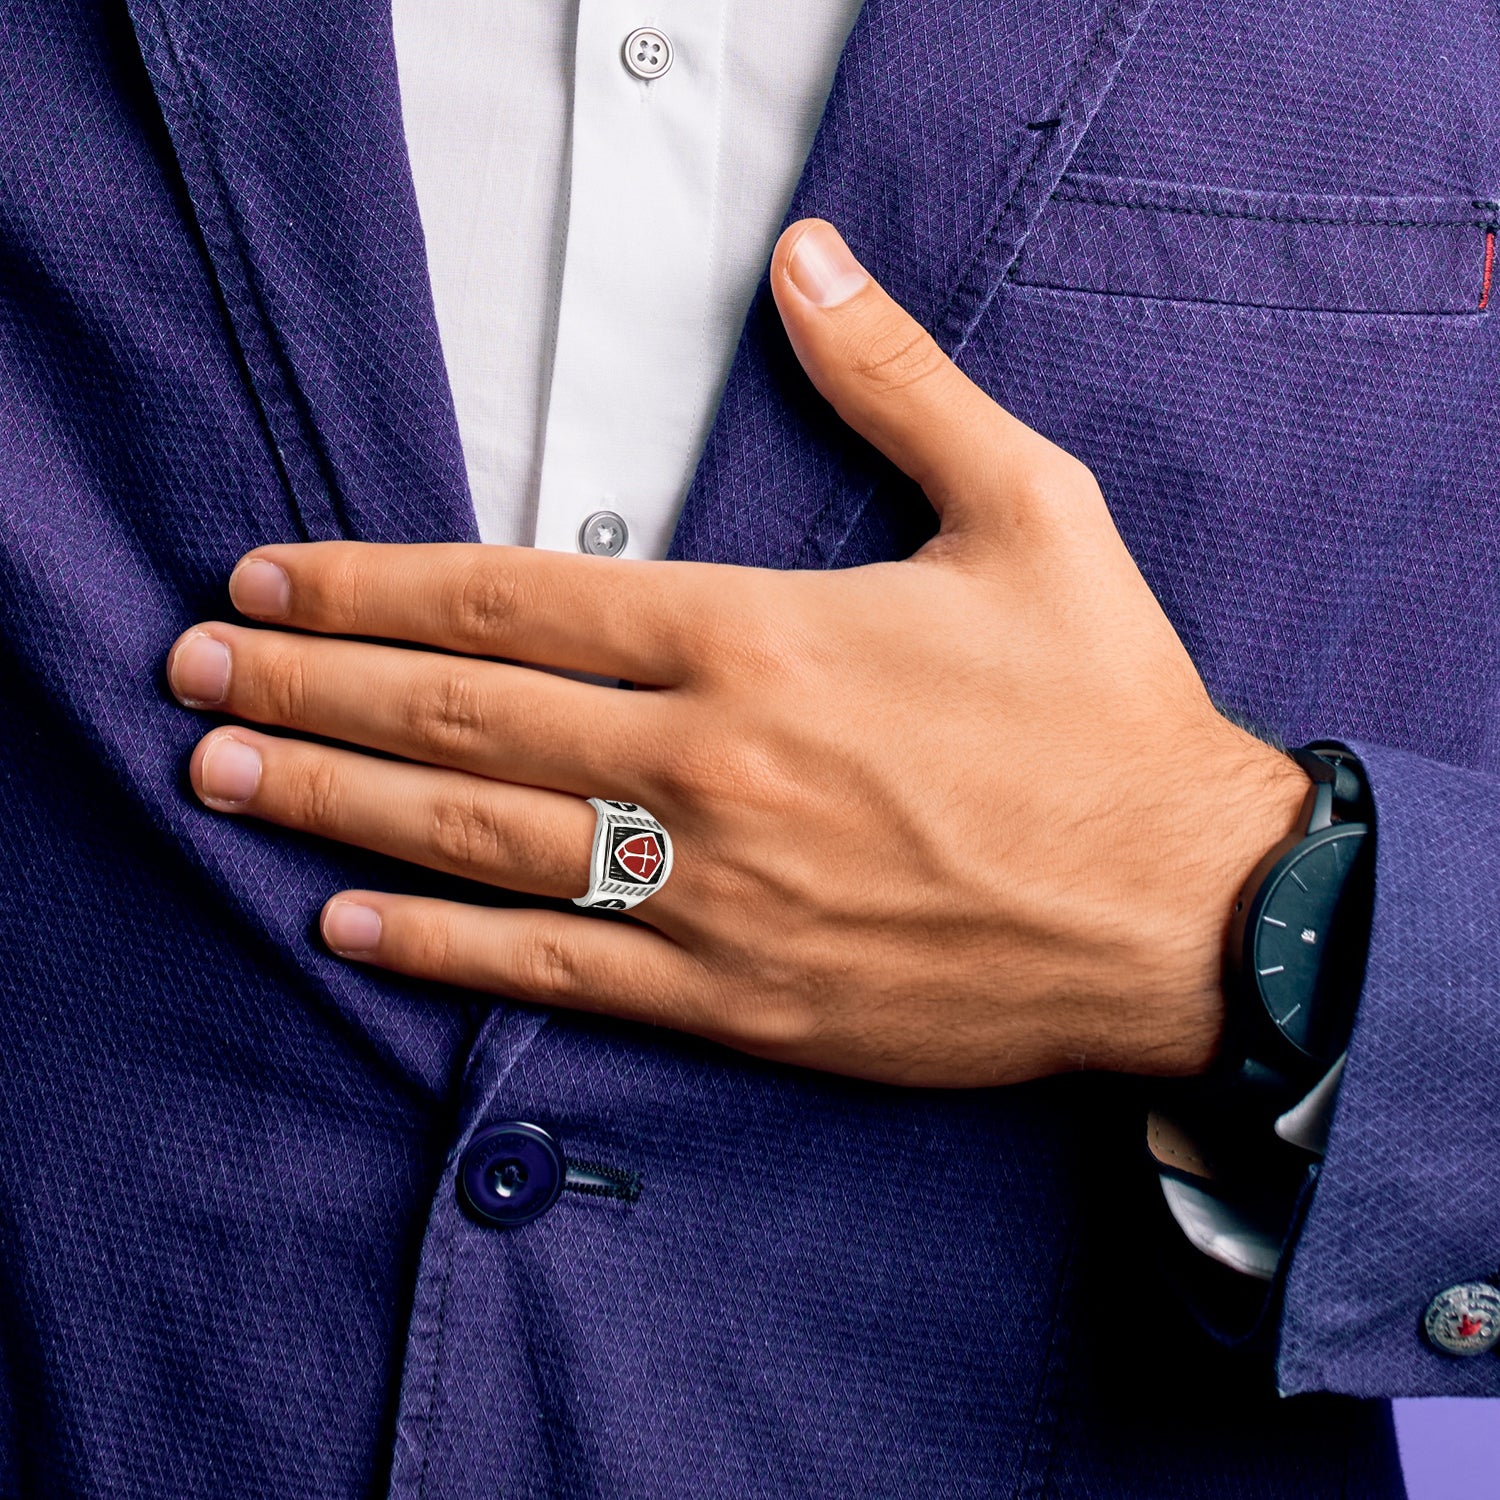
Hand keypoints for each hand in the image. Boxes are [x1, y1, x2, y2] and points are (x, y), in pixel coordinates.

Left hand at [165, 220, 1307, 1086]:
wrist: (1187, 910)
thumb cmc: (1110, 712)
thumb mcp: (1030, 509)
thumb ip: (898, 379)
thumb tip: (812, 257)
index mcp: (759, 634)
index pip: (512, 594)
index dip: (370, 584)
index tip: (268, 579)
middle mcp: (709, 760)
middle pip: (459, 711)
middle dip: (307, 684)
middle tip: (191, 671)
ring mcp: (713, 888)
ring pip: (476, 832)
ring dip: (333, 796)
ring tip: (220, 772)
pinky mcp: (741, 996)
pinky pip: (557, 964)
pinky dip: (439, 942)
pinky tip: (346, 919)